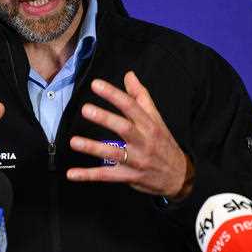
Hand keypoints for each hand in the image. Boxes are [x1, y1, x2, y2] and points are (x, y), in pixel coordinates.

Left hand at [67, 71, 192, 199]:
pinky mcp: (129, 176)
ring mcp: (136, 161)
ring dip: (93, 148)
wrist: (179, 176)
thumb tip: (129, 75)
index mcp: (149, 125)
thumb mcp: (157, 119)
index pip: (131, 106)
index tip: (95, 85)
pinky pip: (107, 176)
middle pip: (124, 128)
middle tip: (86, 109)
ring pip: (113, 153)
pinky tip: (72, 173)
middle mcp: (143, 142)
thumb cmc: (163, 143)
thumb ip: (141, 97)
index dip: (113, 94)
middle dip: (105, 119)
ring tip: (74, 142)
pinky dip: (89, 175)